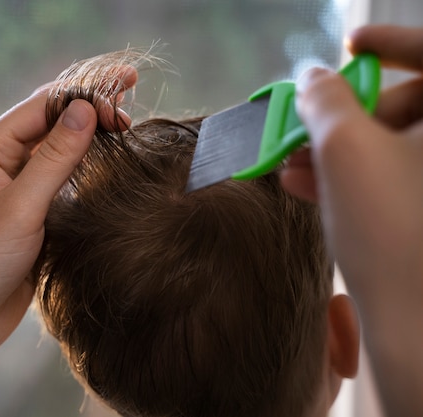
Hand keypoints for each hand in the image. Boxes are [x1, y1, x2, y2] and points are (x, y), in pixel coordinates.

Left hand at [0, 68, 136, 415]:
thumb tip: (85, 109)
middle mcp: (6, 162)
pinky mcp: (35, 215)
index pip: (45, 105)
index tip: (124, 98)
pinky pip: (64, 181)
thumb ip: (53, 159)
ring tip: (127, 131)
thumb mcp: (18, 209)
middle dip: (91, 109)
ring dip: (92, 138)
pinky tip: (109, 168)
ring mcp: (21, 189)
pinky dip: (88, 169)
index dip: (85, 96)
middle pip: (54, 122)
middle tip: (131, 105)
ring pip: (62, 150)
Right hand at [280, 25, 422, 415]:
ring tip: (292, 165)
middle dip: (347, 112)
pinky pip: (393, 178)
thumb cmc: (388, 229)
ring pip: (393, 145)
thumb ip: (323, 99)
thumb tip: (312, 76)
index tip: (347, 44)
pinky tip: (308, 186)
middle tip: (306, 125)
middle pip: (409, 102)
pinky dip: (351, 177)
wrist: (413, 325)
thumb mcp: (343, 149)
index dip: (389, 41)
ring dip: (337, 149)